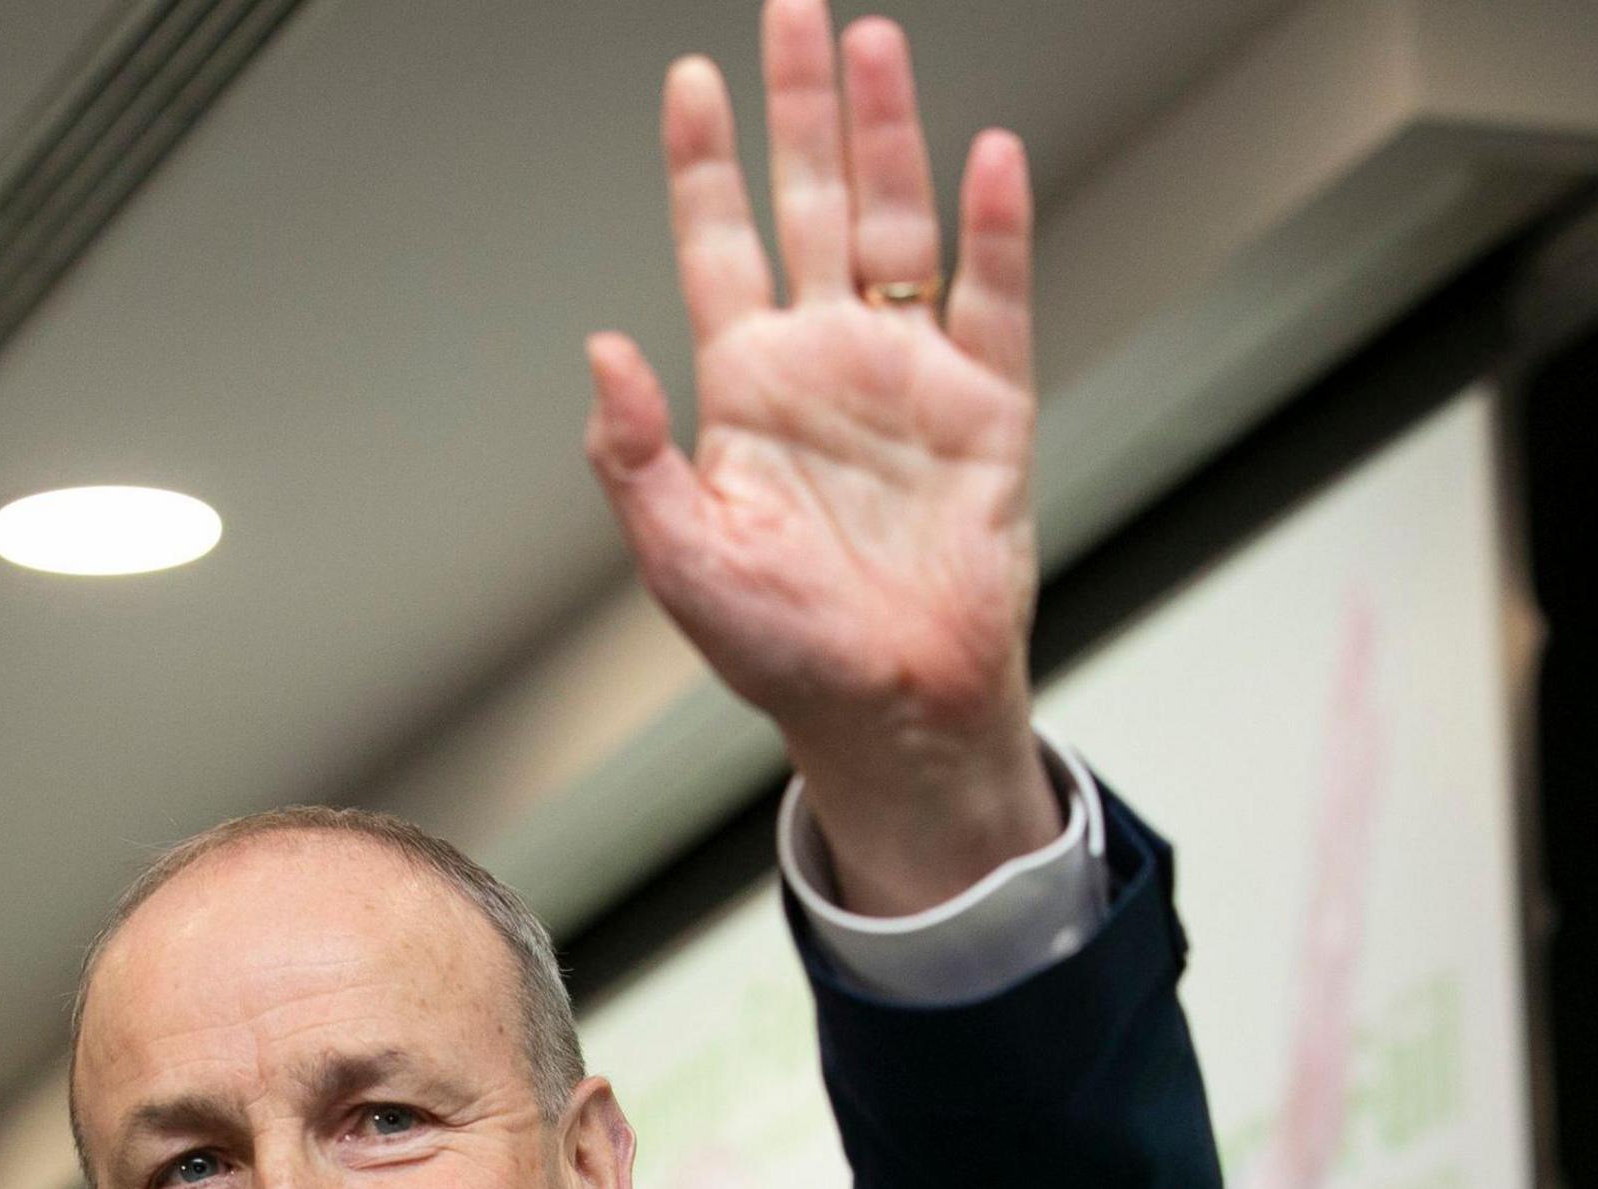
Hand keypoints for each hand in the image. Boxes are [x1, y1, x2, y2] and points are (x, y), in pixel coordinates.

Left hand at [584, 0, 1058, 915]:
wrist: (892, 710)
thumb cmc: (786, 652)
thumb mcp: (681, 561)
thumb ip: (631, 458)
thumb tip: (600, 353)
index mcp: (747, 388)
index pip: (718, 244)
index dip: (704, 163)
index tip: (691, 81)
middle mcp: (827, 362)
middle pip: (813, 203)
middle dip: (801, 108)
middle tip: (794, 11)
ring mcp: (909, 375)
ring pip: (901, 226)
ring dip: (890, 138)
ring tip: (876, 48)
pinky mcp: (988, 408)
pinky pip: (995, 299)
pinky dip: (996, 230)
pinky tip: (988, 161)